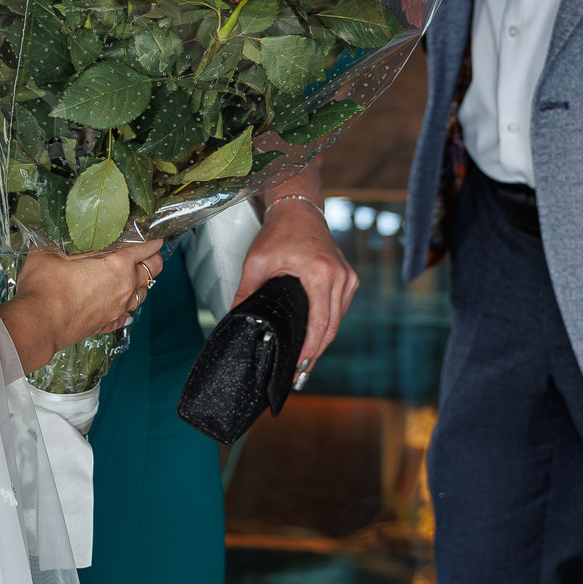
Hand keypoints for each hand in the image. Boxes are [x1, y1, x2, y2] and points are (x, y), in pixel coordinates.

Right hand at [2, 239, 165, 374]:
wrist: (38, 324)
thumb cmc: (45, 286)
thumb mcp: (50, 251)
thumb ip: (61, 241)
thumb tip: (57, 233)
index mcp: (116, 264)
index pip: (146, 248)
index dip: (152, 240)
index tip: (155, 237)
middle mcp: (124, 286)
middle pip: (153, 270)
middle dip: (154, 259)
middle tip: (150, 253)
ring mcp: (118, 308)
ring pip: (142, 294)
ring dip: (142, 284)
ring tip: (135, 277)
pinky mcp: (107, 324)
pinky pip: (126, 315)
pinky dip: (127, 308)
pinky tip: (123, 307)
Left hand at [239, 182, 358, 387]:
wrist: (299, 209)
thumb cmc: (279, 232)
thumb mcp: (256, 262)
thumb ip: (245, 293)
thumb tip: (233, 321)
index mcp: (320, 272)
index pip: (320, 322)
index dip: (311, 348)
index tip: (298, 366)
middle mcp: (340, 276)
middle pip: (332, 326)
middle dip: (316, 352)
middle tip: (298, 374)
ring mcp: (348, 277)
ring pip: (338, 320)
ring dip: (323, 341)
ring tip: (304, 362)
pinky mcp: (348, 277)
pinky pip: (340, 309)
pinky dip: (328, 325)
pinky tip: (315, 339)